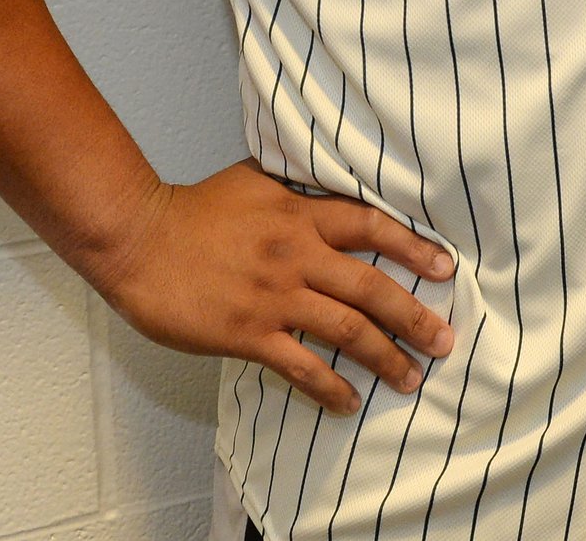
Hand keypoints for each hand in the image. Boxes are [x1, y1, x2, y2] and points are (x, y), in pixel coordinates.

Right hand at [93, 158, 456, 413]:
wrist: (139, 237)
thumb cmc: (194, 210)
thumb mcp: (254, 181)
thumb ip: (294, 186)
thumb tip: (326, 180)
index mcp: (300, 213)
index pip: (371, 226)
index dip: (413, 247)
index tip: (446, 268)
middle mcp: (297, 253)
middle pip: (372, 286)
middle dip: (415, 315)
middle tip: (445, 339)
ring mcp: (275, 296)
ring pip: (347, 330)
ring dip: (386, 357)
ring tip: (412, 377)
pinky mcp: (249, 332)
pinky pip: (301, 367)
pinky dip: (330, 388)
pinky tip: (348, 404)